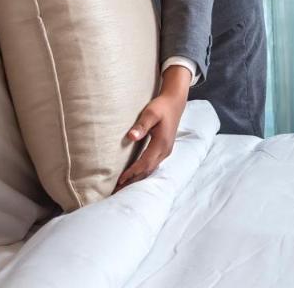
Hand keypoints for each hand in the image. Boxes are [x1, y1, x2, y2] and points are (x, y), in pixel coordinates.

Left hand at [115, 66, 189, 190]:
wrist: (175, 102)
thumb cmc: (161, 106)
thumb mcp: (151, 113)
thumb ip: (141, 125)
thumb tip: (130, 137)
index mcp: (162, 144)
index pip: (144, 163)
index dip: (132, 173)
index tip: (119, 180)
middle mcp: (165, 151)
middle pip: (148, 171)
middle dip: (133, 181)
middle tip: (118, 191)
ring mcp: (165, 151)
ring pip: (150, 170)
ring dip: (138, 178)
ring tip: (124, 186)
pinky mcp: (164, 149)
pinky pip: (152, 165)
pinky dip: (143, 172)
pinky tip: (134, 176)